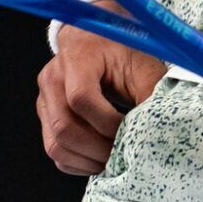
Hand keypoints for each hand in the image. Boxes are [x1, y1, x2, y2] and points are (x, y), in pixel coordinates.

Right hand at [35, 12, 168, 175]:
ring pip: (55, 145)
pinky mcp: (45, 115)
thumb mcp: (140, 63)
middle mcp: (53, 78)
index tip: (129, 130)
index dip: (107, 122)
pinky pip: (53, 149)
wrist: (96, 39)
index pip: (81, 98)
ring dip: (86, 160)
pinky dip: (76, 162)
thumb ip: (150, 92)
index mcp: (77, 57)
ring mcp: (44, 98)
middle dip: (97, 148)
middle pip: (65, 127)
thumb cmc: (121, 49)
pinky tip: (98, 159)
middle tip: (122, 153)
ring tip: (113, 159)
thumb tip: (158, 128)